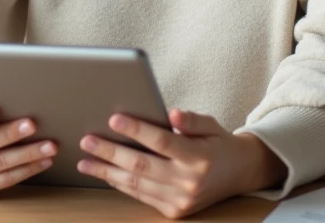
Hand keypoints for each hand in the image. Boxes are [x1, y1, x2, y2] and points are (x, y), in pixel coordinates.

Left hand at [77, 109, 285, 218]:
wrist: (239, 174)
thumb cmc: (218, 143)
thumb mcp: (210, 125)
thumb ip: (190, 120)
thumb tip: (171, 113)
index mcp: (200, 157)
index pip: (163, 142)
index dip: (137, 130)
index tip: (114, 118)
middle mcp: (190, 182)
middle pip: (143, 165)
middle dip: (111, 152)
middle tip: (88, 140)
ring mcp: (181, 200)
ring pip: (137, 185)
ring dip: (107, 172)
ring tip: (85, 160)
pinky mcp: (174, 211)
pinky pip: (141, 196)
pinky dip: (120, 184)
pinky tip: (104, 172)